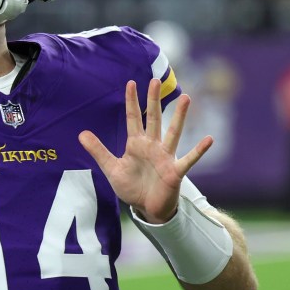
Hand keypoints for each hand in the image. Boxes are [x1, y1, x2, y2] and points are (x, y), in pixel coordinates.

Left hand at [78, 79, 212, 222]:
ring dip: (179, 116)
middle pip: (153, 119)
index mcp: (136, 144)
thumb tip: (81, 134)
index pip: (133, 118)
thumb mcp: (111, 168)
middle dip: (154, 100)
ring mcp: (165, 157)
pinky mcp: (175, 171)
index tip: (130, 83)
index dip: (131, 101)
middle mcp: (152, 146)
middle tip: (155, 80)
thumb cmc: (132, 187)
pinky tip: (208, 139)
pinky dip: (199, 150)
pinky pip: (189, 159)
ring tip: (186, 98)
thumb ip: (98, 151)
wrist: (147, 209)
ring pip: (173, 132)